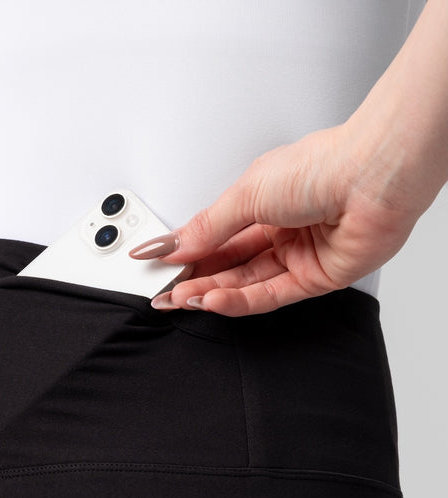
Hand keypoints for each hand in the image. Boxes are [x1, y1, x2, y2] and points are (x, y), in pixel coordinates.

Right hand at [128, 122, 420, 316]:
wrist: (372, 177)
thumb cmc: (323, 166)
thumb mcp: (247, 193)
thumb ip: (208, 227)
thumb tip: (174, 245)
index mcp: (264, 199)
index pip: (215, 234)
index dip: (184, 250)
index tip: (154, 262)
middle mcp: (281, 228)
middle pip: (228, 263)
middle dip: (193, 278)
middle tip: (163, 290)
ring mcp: (298, 255)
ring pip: (246, 283)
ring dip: (211, 292)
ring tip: (182, 298)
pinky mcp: (315, 279)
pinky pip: (270, 296)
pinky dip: (239, 301)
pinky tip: (214, 300)